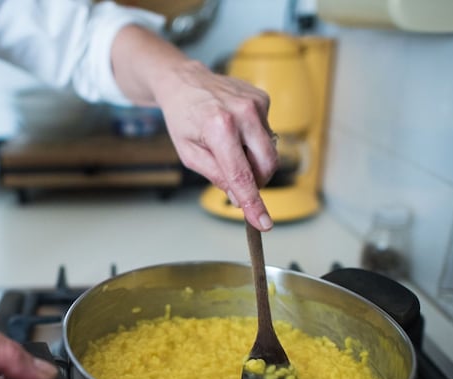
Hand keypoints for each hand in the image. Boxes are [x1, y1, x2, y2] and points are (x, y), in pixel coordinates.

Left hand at [156, 60, 278, 229]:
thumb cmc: (183, 117)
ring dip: (252, 158)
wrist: (184, 81)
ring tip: (228, 145)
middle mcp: (244, 113)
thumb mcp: (189, 154)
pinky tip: (235, 129)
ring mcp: (257, 104)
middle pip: (266, 164)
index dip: (253, 203)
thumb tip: (238, 196)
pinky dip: (253, 140)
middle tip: (237, 181)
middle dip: (256, 180)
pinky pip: (266, 133)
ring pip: (269, 150)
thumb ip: (216, 176)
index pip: (242, 174)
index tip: (263, 223)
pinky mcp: (263, 99)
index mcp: (220, 127)